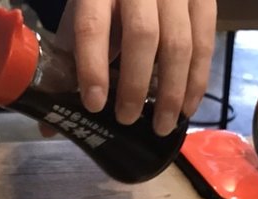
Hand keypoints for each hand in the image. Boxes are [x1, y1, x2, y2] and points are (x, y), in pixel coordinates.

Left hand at [56, 0, 216, 135]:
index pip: (93, 27)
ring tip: (162, 125)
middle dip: (136, 85)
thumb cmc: (104, 0)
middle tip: (127, 119)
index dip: (93, 67)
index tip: (94, 105)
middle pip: (143, 36)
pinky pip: (205, 40)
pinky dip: (197, 79)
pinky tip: (187, 108)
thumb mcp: (81, 19)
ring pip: (179, 42)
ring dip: (172, 91)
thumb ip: (70, 63)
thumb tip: (52, 127)